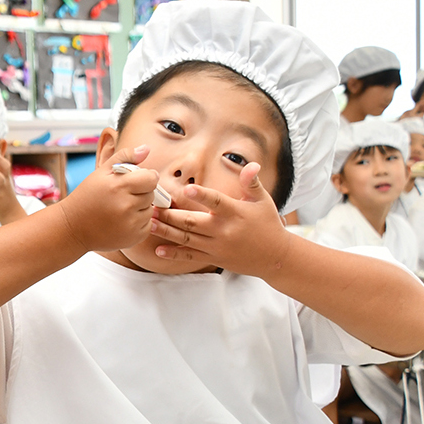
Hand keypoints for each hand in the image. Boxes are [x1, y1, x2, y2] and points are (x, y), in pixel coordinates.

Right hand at [55, 145, 157, 252]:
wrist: (73, 227)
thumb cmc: (87, 196)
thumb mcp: (101, 172)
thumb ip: (125, 157)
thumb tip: (146, 149)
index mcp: (119, 186)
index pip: (152, 178)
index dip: (146, 177)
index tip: (137, 180)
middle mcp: (126, 206)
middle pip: (151, 194)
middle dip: (141, 193)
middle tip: (123, 196)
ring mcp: (131, 224)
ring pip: (149, 210)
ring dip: (140, 208)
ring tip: (120, 209)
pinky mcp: (134, 238)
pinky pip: (147, 225)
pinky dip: (138, 223)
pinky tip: (122, 221)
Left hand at [148, 162, 293, 277]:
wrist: (274, 257)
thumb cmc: (267, 224)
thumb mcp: (263, 201)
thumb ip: (251, 182)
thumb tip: (251, 164)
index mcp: (235, 213)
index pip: (216, 202)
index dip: (202, 196)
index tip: (187, 190)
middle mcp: (224, 231)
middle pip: (193, 222)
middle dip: (171, 215)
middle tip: (152, 206)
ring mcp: (217, 246)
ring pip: (187, 239)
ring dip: (166, 231)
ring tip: (149, 223)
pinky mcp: (213, 258)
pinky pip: (190, 256)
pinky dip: (174, 254)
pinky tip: (158, 250)